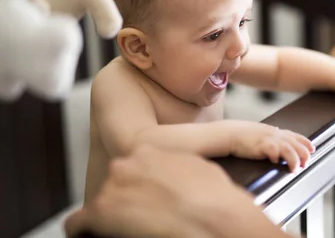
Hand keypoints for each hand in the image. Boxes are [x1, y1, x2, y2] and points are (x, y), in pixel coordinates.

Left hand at [64, 146, 284, 237]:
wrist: (212, 216)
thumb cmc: (213, 197)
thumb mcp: (199, 168)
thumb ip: (175, 166)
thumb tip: (174, 176)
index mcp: (149, 150)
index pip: (132, 164)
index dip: (139, 184)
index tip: (146, 195)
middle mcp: (126, 164)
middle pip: (115, 182)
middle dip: (125, 197)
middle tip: (142, 214)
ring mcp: (112, 188)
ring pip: (100, 202)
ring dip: (110, 215)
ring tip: (127, 227)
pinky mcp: (100, 212)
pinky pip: (77, 224)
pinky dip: (83, 231)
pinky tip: (93, 236)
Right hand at [224, 120, 314, 171]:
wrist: (230, 133)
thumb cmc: (245, 136)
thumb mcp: (262, 133)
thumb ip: (272, 137)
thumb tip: (280, 143)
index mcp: (276, 132)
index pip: (296, 136)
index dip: (306, 143)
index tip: (312, 149)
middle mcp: (275, 134)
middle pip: (296, 144)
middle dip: (304, 155)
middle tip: (305, 164)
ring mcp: (268, 139)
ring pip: (288, 148)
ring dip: (294, 159)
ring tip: (295, 169)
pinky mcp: (261, 145)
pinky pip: (273, 150)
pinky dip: (276, 157)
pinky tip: (274, 162)